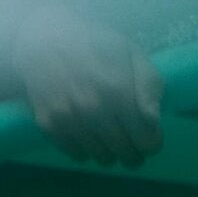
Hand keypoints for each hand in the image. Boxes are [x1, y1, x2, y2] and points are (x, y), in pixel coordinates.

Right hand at [12, 6, 163, 167]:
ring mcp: (68, 119)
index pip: (146, 141)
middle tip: (132, 140)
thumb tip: (154, 123)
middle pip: (125, 153)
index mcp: (118, 91)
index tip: (150, 134)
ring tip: (110, 137)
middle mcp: (93, 110)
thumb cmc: (94, 43)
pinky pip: (76, 155)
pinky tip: (89, 134)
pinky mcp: (47, 124)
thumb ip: (149, 87)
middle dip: (135, 150)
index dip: (153, 141)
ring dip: (111, 152)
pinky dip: (86, 150)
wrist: (43, 38)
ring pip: (101, 158)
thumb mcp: (131, 53)